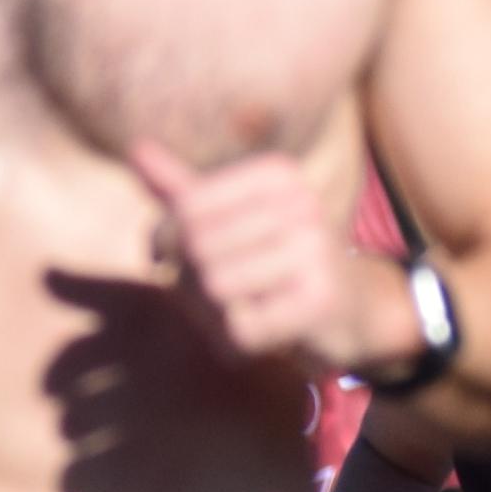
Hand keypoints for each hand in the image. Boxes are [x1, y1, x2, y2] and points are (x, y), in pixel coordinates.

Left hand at [130, 139, 390, 369]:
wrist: (354, 312)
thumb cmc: (278, 263)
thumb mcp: (231, 222)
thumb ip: (184, 191)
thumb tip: (136, 149)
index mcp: (279, 174)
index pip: (184, 208)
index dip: (167, 241)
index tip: (182, 260)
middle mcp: (304, 203)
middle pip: (195, 247)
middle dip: (191, 282)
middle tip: (221, 296)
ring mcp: (316, 251)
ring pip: (213, 287)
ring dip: (213, 314)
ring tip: (244, 312)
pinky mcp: (320, 301)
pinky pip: (240, 326)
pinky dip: (238, 341)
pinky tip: (263, 334)